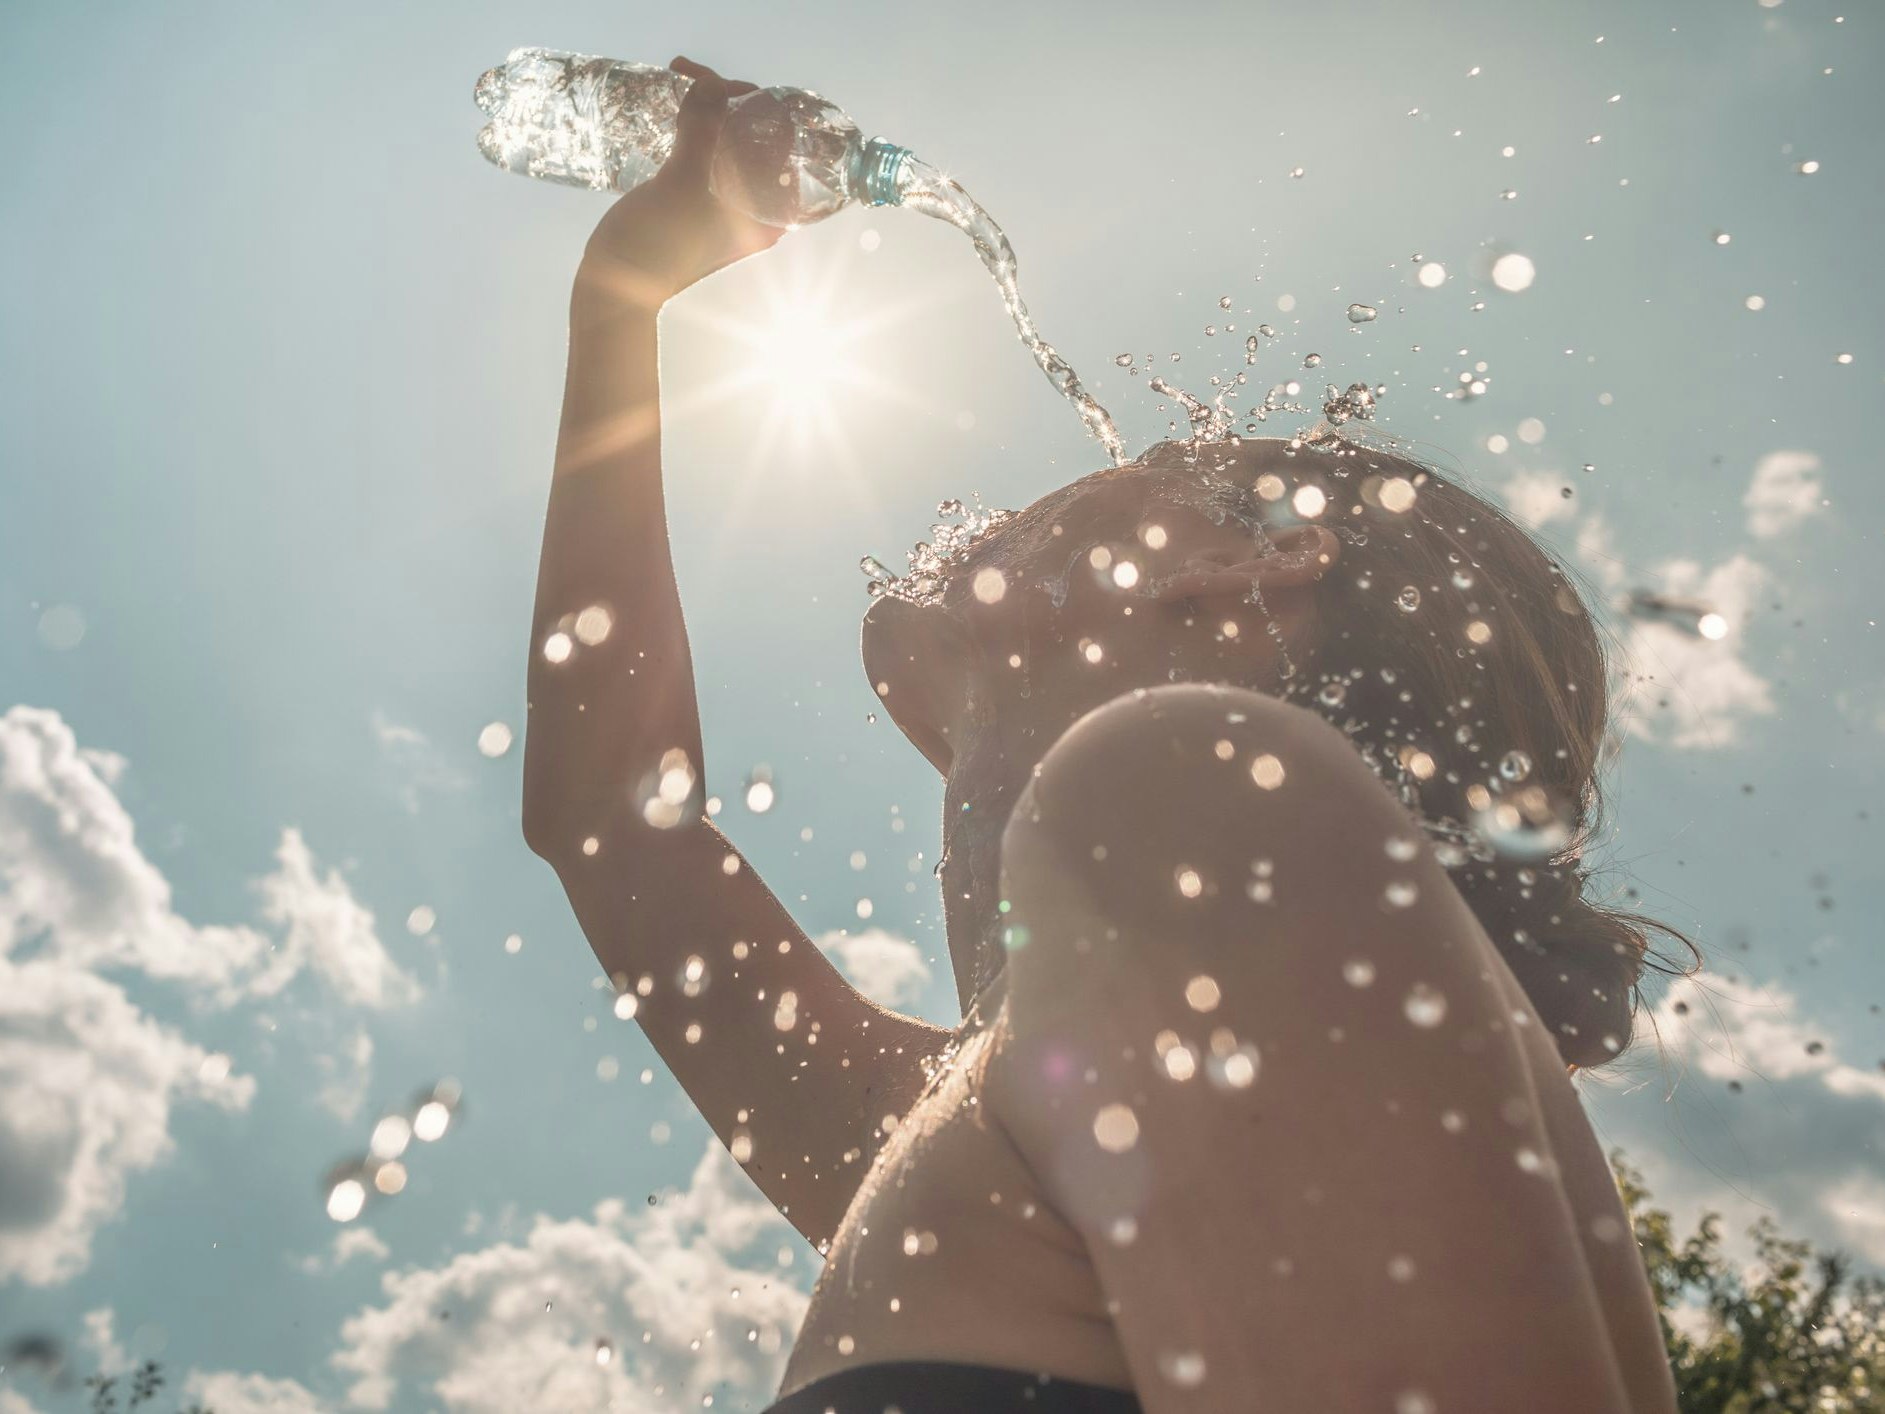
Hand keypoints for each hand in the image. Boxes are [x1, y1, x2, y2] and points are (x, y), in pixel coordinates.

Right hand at [578, 57, 787, 311]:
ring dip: (706, 112)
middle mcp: (753, 211)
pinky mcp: (694, 206)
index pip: (778, 143)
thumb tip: (716, 84)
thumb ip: (703, 131)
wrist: (613, 290)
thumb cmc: (656, 244)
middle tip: (689, 76)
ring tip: (680, 84)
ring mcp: (723, 209)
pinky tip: (675, 113)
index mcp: (767, 213)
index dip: (752, 104)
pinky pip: (703, 157)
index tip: (715, 83)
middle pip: (753, 140)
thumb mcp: (682, 183)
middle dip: (726, 102)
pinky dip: (692, 132)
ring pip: (725, 145)